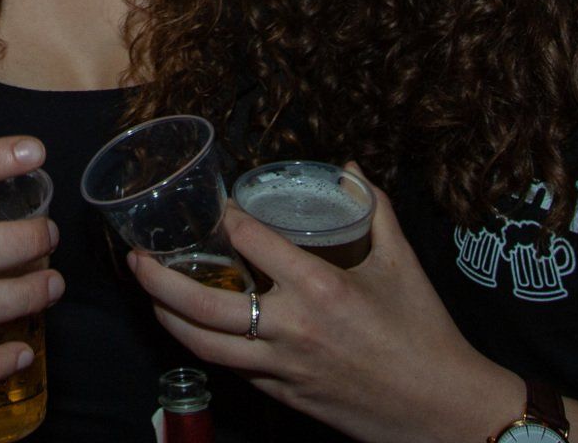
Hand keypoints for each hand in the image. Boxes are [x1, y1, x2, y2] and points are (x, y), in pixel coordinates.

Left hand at [129, 171, 508, 442]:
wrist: (442, 409)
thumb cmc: (425, 332)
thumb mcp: (402, 262)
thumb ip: (374, 208)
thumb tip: (350, 167)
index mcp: (320, 288)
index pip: (251, 243)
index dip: (225, 220)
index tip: (213, 205)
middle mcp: (291, 328)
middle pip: (204, 304)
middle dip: (160, 280)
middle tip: (136, 256)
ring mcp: (282, 366)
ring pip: (204, 344)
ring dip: (168, 317)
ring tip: (148, 293)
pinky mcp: (282, 394)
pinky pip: (230, 368)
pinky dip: (203, 345)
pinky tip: (190, 328)